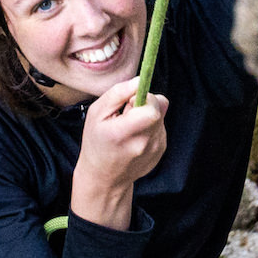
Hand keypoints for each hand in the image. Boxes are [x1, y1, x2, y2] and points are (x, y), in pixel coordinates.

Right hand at [71, 78, 166, 229]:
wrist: (105, 176)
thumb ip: (118, 93)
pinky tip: (136, 136)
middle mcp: (142, 144)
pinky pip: (160, 127)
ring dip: (147, 115)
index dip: (145, 98)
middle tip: (128, 114)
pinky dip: (150, 126)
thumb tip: (140, 81)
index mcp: (122, 133)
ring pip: (161, 117)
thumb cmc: (97, 141)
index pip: (152, 110)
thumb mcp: (96, 113)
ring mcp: (155, 149)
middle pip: (159, 110)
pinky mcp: (161, 150)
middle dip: (145, 104)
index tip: (131, 101)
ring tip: (130, 127)